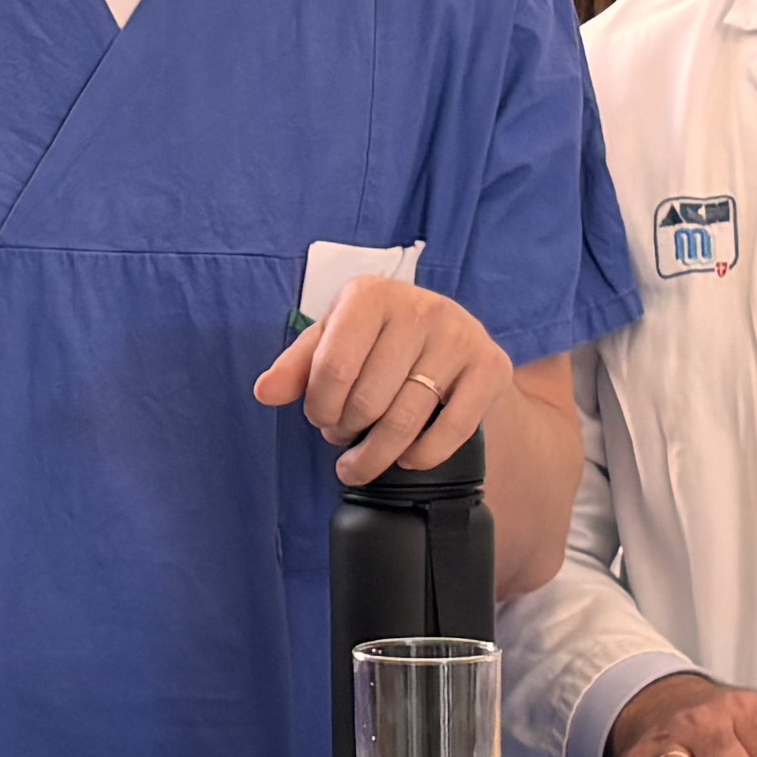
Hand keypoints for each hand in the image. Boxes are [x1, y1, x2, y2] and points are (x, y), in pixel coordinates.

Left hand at [249, 278, 515, 486]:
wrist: (452, 337)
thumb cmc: (381, 340)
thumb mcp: (333, 341)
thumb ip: (296, 366)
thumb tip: (265, 392)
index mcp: (371, 295)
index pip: (332, 369)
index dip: (318, 408)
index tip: (319, 418)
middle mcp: (420, 308)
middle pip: (368, 401)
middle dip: (345, 432)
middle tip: (342, 435)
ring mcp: (460, 337)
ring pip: (406, 421)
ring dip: (376, 455)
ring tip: (363, 461)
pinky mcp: (491, 367)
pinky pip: (453, 430)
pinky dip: (423, 456)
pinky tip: (407, 458)